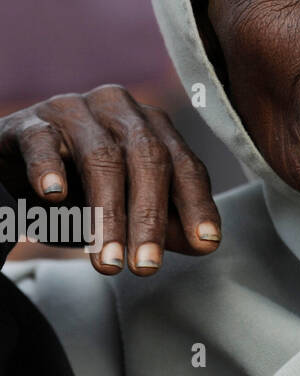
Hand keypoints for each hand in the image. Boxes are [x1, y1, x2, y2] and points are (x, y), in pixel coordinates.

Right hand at [0, 86, 220, 274]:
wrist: (13, 163)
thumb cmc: (80, 184)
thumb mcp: (126, 204)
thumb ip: (164, 219)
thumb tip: (203, 243)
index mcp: (153, 125)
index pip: (184, 164)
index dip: (196, 203)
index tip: (205, 243)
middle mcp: (121, 109)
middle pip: (147, 158)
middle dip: (149, 217)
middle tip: (146, 266)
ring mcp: (75, 111)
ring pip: (100, 156)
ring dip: (106, 213)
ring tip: (107, 260)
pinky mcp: (29, 123)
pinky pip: (41, 142)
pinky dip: (49, 169)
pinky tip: (54, 196)